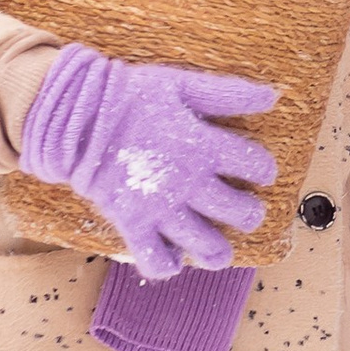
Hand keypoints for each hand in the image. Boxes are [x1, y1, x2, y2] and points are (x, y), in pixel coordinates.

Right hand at [19, 46, 277, 280]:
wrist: (76, 116)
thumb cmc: (129, 95)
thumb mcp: (181, 84)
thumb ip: (227, 93)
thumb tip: (273, 94)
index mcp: (202, 145)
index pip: (253, 163)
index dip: (262, 169)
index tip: (260, 171)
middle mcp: (187, 181)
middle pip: (237, 210)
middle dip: (249, 214)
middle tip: (247, 212)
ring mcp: (160, 206)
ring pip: (203, 242)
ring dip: (217, 251)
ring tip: (219, 252)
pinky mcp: (132, 222)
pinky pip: (154, 258)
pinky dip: (167, 265)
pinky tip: (175, 261)